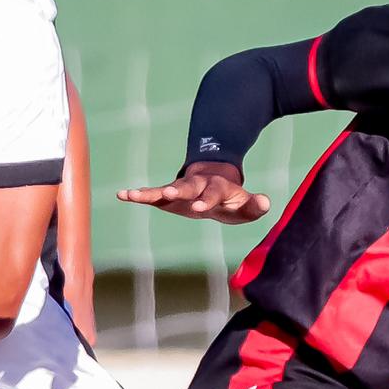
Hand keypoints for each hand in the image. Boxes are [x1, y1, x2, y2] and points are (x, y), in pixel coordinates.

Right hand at [117, 160, 267, 224]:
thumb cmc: (232, 199)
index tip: (199, 207)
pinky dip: (137, 195)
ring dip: (149, 192)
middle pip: (187, 186)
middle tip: (168, 193)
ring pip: (163, 188)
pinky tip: (121, 195)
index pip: (213, 193)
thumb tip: (266, 202)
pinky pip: (151, 194)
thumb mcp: (246, 205)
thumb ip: (255, 205)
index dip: (207, 199)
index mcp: (217, 187)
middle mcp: (196, 185)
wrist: (215, 181)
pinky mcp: (167, 195)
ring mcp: (180, 188)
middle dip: (178, 190)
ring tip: (132, 194)